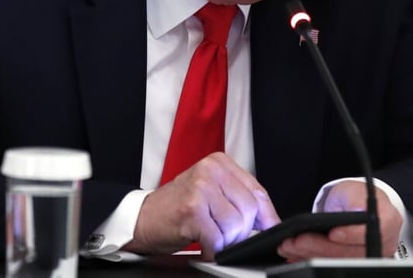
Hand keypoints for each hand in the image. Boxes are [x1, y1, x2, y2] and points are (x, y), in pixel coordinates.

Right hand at [123, 152, 280, 258]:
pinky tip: (205, 245)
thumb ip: (238, 198)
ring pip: (236, 226)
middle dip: (242, 232)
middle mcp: (210, 171)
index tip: (270, 229)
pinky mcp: (191, 210)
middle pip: (249, 209)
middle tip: (226, 236)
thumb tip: (268, 220)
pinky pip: (217, 239)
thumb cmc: (178, 206)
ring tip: (211, 237)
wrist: (143, 216)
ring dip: (226, 241)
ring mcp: (200, 189)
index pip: (257, 191)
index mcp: (219, 163)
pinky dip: (214, 250)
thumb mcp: (211, 191)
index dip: (267, 216)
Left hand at [277, 180, 402, 259]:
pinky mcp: (352, 262)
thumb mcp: (354, 190)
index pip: (370, 232)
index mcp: (387, 221)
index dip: (351, 235)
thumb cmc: (356, 198)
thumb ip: (355, 199)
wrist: (356, 206)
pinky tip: (296, 253)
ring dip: (311, 255)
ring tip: (291, 245)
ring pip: (338, 261)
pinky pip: (331, 264)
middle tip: (298, 240)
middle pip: (351, 252)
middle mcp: (381, 243)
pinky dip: (311, 258)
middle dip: (321, 247)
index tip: (332, 233)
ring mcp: (368, 256)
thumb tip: (357, 211)